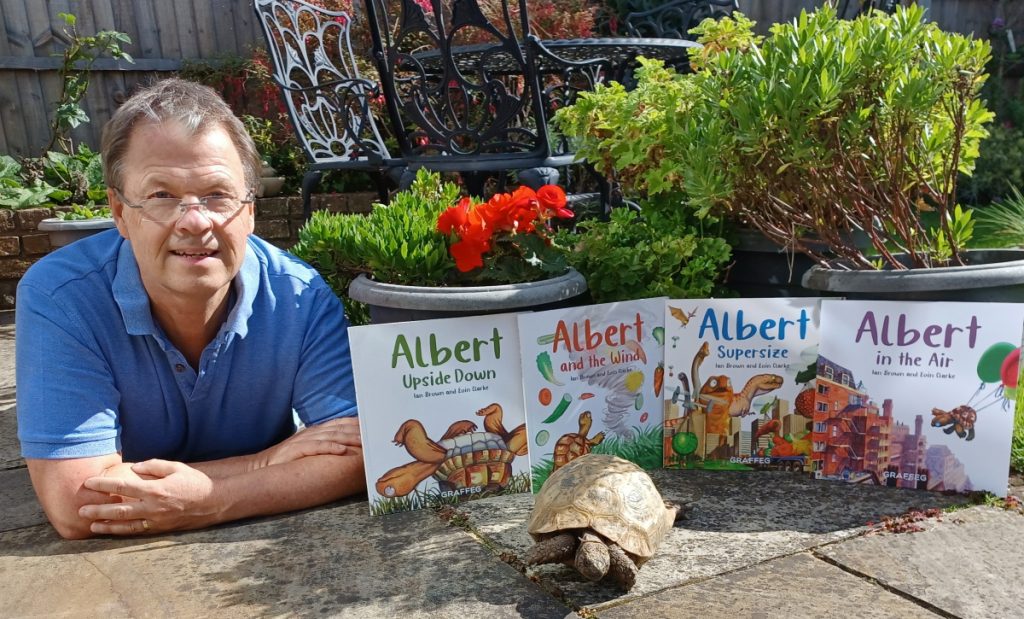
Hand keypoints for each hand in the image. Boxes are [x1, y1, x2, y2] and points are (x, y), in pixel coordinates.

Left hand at [79, 460, 216, 534]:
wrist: (213, 502)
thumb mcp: (176, 467)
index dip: (104, 484)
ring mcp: (156, 520)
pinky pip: (137, 531)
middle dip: (98, 508)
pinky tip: (111, 531)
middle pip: (119, 509)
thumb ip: (154, 466)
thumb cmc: (194, 482)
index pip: (123, 486)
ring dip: (106, 525)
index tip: (89, 483)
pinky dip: (122, 531)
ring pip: (126, 524)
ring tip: (91, 524)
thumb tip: (134, 469)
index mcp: (155, 489)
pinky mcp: (160, 529)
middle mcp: (153, 507)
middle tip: (81, 509)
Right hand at [255, 416, 362, 468]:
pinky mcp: (296, 450)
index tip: (372, 425)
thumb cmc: (288, 460)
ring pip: (331, 436)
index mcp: (315, 431)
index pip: (339, 423)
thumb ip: (324, 443)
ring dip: (349, 437)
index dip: (356, 423)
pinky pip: (316, 447)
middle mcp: (311, 432)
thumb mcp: (308, 448)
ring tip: (364, 441)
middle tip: (374, 432)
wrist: (262, 465)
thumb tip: (345, 446)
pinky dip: (330, 448)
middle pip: (339, 428)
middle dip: (357, 429)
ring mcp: (303, 440)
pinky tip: (342, 450)